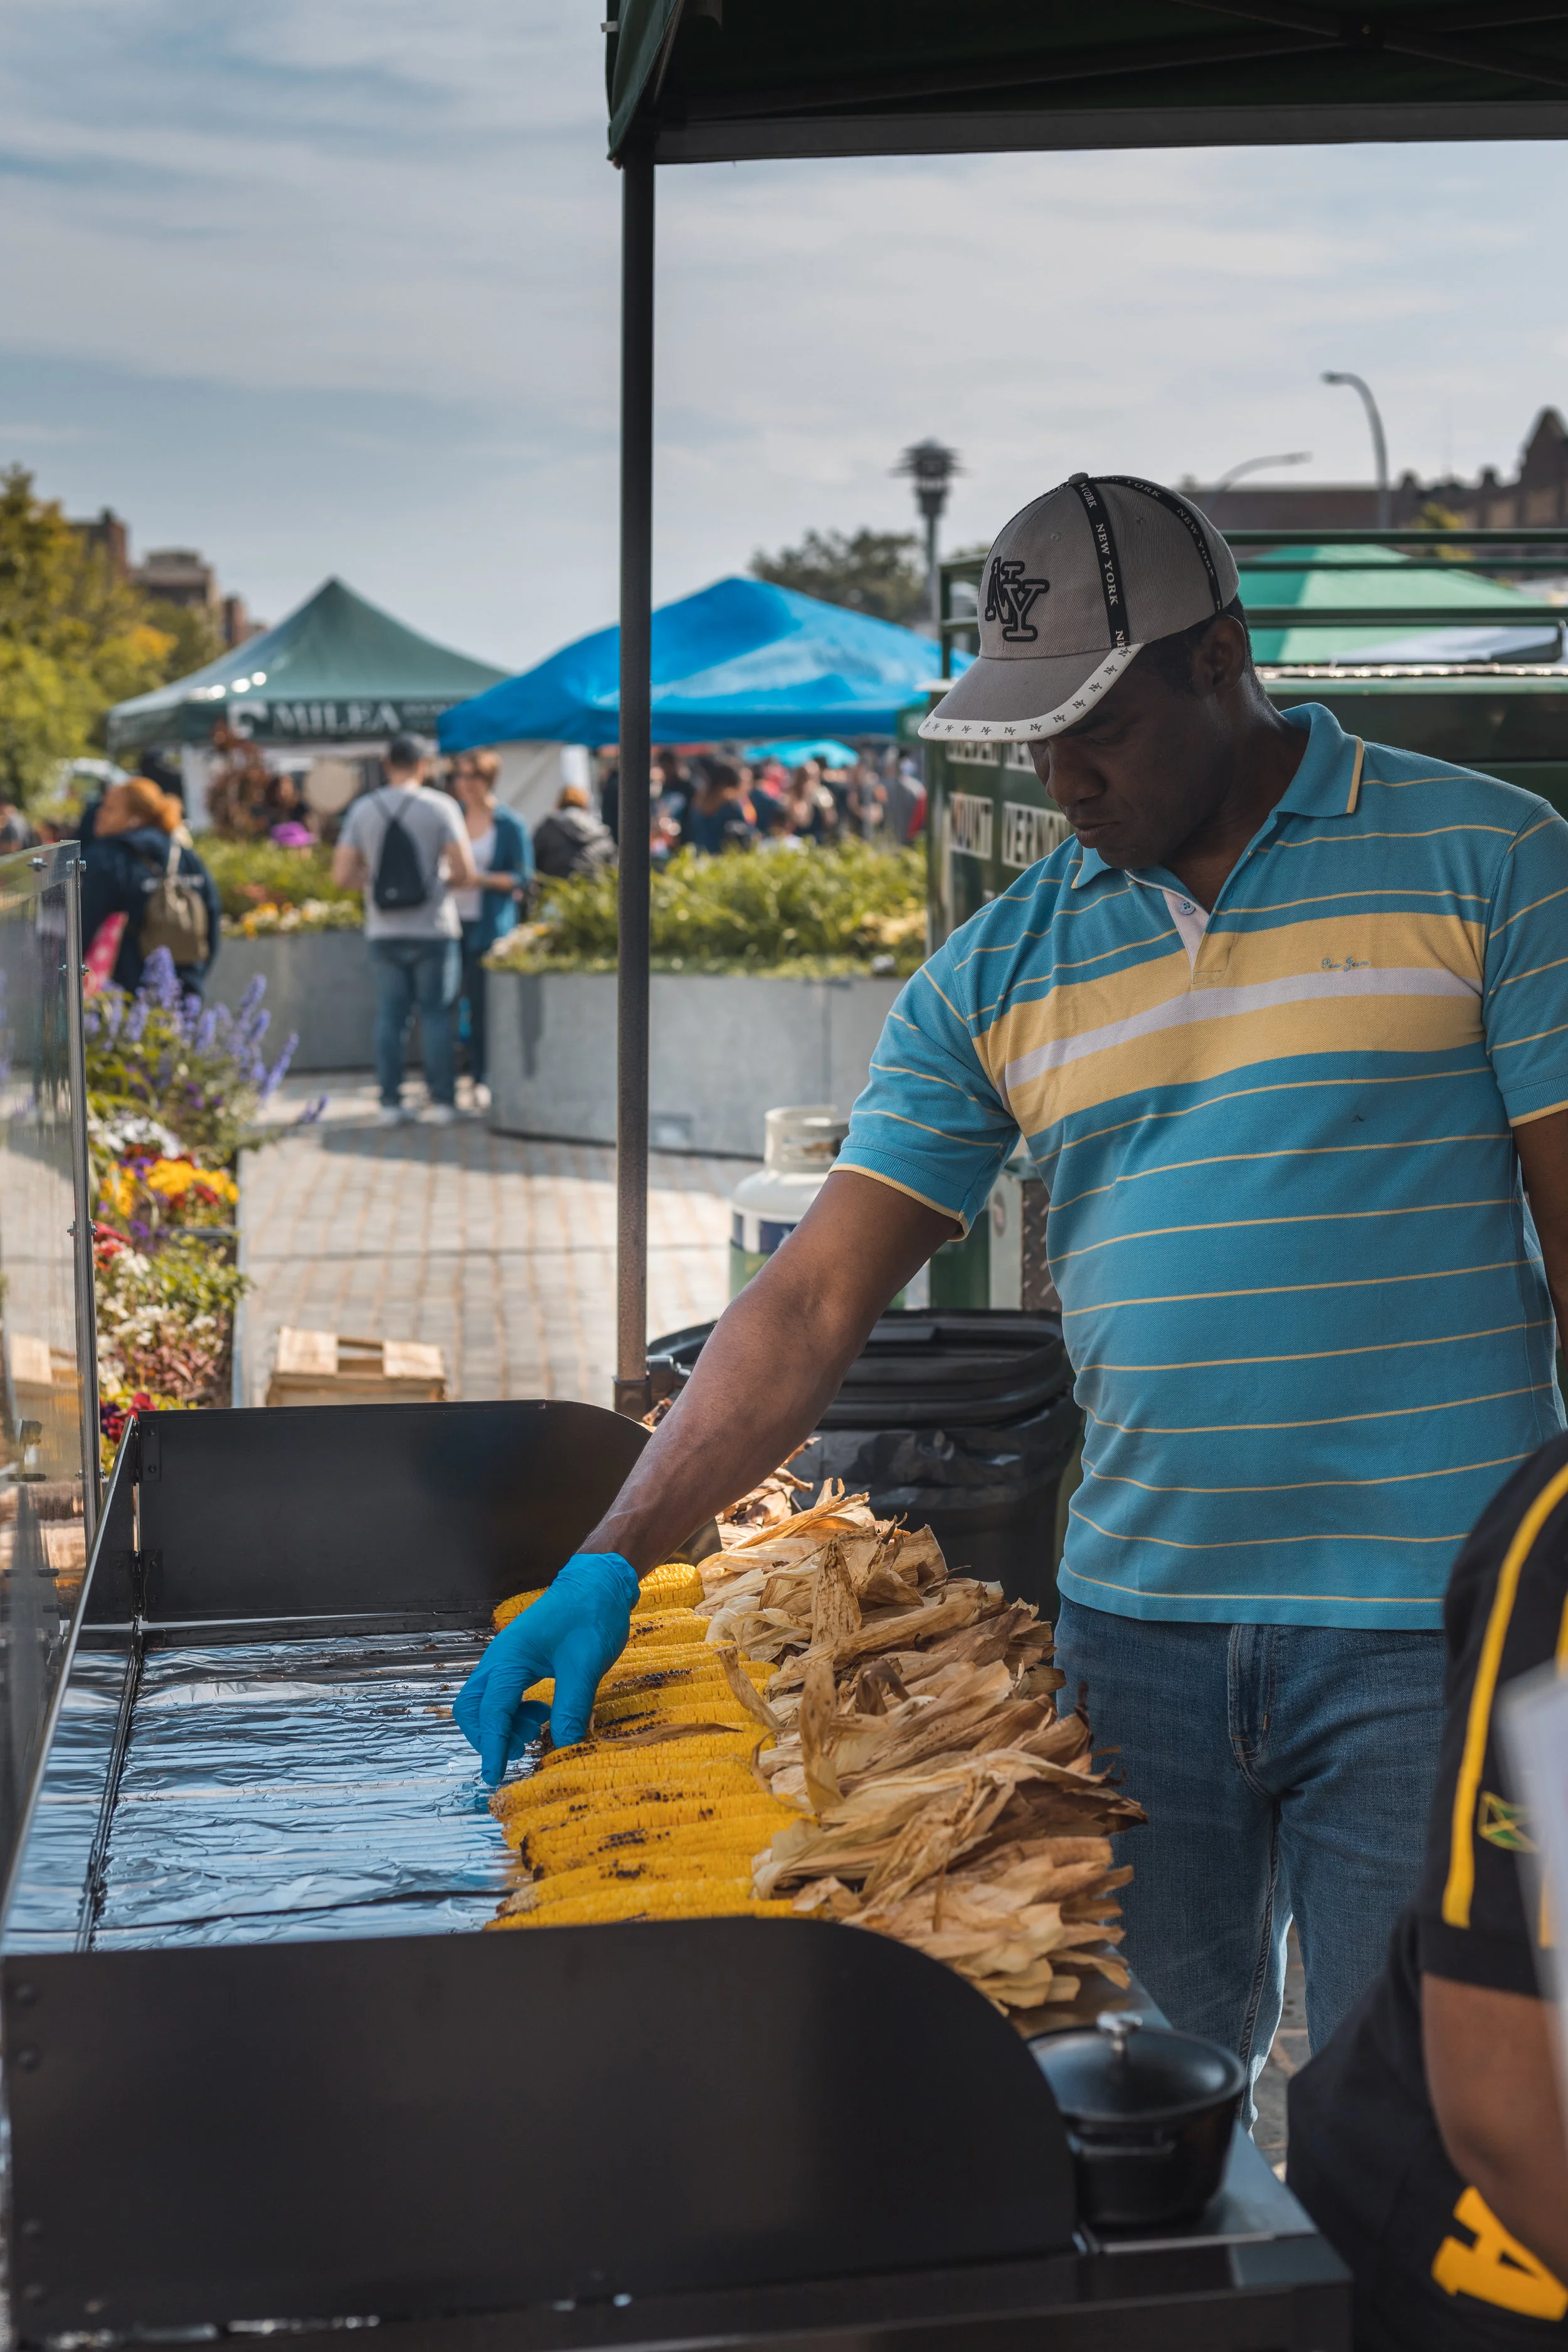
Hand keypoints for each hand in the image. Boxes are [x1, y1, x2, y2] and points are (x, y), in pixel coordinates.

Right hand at [453, 1551, 639, 1780]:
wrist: (598, 1584)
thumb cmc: (591, 1616)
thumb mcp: (586, 1664)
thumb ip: (572, 1705)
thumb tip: (563, 1745)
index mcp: (511, 1658)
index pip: (491, 1712)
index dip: (492, 1747)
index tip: (495, 1777)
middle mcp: (499, 1660)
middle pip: (471, 1709)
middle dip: (488, 1736)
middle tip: (522, 1747)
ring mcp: (505, 1661)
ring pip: (483, 1704)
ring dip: (501, 1726)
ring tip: (538, 1727)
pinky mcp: (517, 1664)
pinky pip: (500, 1697)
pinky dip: (512, 1714)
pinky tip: (544, 1712)